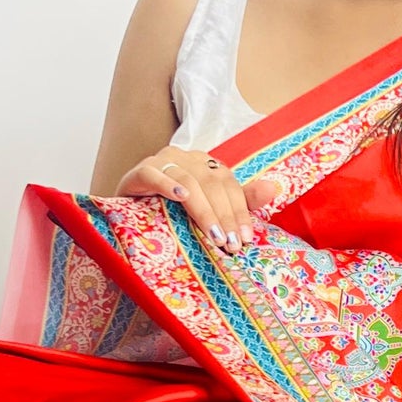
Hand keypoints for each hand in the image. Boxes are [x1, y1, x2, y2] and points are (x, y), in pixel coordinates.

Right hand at [116, 146, 271, 252]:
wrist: (127, 213)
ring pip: (188, 180)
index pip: (228, 184)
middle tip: (231, 244)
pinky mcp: (139, 170)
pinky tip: (179, 199)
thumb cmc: (170, 212)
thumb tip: (274, 188)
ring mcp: (162, 161)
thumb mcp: (206, 210)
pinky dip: (167, 185)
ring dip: (203, 210)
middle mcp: (186, 157)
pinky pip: (154, 174)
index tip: (245, 239)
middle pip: (211, 183)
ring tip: (213, 235)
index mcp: (205, 164)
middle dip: (224, 215)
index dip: (239, 210)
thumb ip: (240, 200)